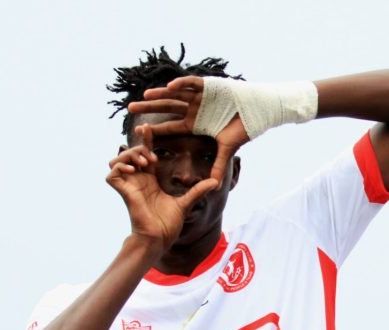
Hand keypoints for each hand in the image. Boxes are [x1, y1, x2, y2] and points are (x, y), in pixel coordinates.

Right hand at [105, 124, 218, 249]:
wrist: (160, 238)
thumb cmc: (169, 224)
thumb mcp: (186, 203)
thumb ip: (198, 190)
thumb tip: (215, 182)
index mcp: (151, 180)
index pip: (146, 155)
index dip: (146, 140)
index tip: (148, 127)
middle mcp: (138, 180)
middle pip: (131, 153)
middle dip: (140, 148)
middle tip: (153, 159)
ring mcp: (129, 185)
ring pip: (117, 160)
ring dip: (129, 156)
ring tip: (144, 164)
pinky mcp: (123, 192)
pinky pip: (111, 174)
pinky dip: (119, 167)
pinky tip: (134, 170)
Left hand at [127, 76, 246, 184]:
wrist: (259, 112)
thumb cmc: (243, 128)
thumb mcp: (227, 148)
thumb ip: (218, 165)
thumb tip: (214, 187)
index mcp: (195, 124)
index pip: (171, 126)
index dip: (156, 129)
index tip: (139, 132)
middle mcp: (194, 109)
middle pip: (166, 108)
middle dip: (149, 108)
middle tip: (129, 109)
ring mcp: (200, 97)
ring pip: (175, 94)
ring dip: (160, 95)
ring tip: (145, 95)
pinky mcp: (208, 86)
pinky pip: (191, 83)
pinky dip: (181, 84)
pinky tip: (170, 87)